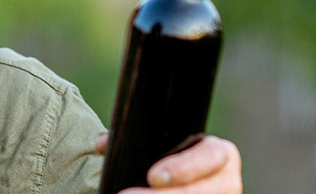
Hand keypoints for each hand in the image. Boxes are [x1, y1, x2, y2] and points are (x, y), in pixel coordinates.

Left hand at [95, 133, 241, 192]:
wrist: (186, 175)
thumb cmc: (173, 160)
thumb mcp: (165, 147)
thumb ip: (136, 141)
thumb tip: (103, 144)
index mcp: (219, 154)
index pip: (211, 156)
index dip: (184, 168)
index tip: (152, 176)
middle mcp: (226, 180)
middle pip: (200, 191)